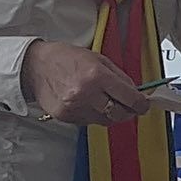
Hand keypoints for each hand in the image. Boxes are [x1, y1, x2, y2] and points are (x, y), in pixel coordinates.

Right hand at [20, 41, 150, 125]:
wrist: (36, 66)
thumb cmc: (67, 59)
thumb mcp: (99, 59)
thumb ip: (120, 77)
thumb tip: (136, 92)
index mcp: (97, 76)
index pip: (129, 98)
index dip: (141, 104)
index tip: (145, 106)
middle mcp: (86, 94)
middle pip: (119, 114)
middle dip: (129, 111)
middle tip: (131, 106)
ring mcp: (74, 108)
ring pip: (105, 120)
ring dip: (112, 114)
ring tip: (106, 101)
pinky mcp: (65, 117)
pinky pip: (89, 122)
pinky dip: (95, 115)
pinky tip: (90, 103)